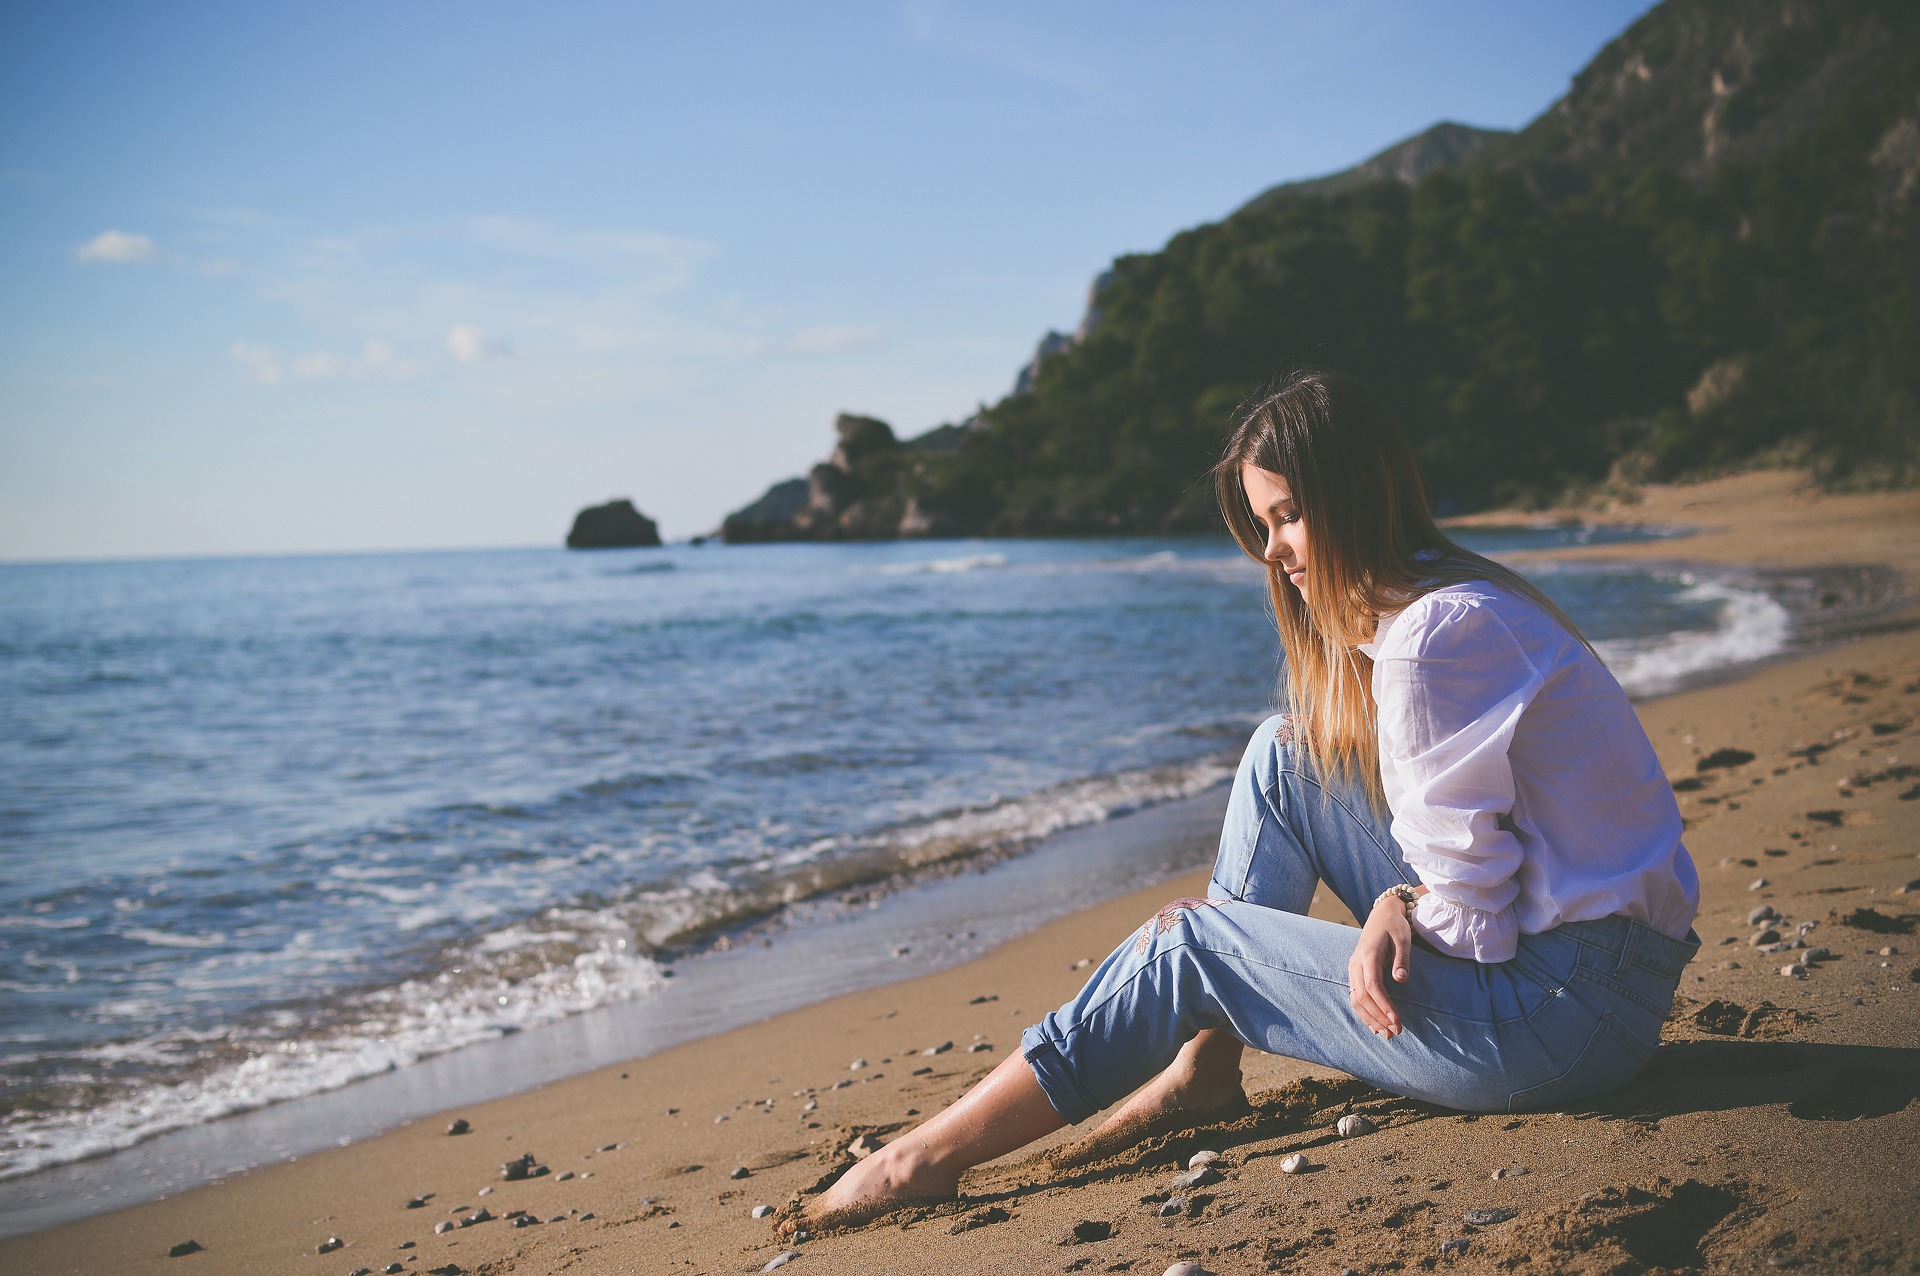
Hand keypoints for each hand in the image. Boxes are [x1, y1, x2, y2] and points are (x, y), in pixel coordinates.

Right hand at [1348, 896, 1413, 1037]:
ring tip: (1386, 1034)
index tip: (1398, 1021)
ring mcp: (1353, 969)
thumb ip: (1402, 960)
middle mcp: (1356, 964)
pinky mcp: (1355, 973)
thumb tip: (1402, 980)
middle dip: (1378, 1017)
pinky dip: (1364, 1013)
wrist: (1382, 914)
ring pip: (1355, 999)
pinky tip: (1375, 1025)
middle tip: (1396, 1032)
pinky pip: (1355, 996)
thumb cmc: (1395, 926)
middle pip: (1362, 997)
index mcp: (1368, 955)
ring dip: (1370, 1019)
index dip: (1384, 1006)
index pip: (1373, 987)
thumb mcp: (1403, 939)